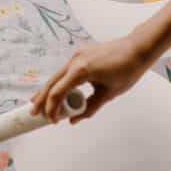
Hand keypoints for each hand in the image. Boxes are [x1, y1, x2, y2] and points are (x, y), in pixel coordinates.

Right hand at [31, 33, 155, 123]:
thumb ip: (89, 108)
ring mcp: (76, 55)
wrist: (137, 49)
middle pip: (51, 83)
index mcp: (81, 70)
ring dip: (47, 90)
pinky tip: (54, 90)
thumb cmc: (127, 71)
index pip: (58, 93)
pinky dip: (59, 82)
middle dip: (41, 99)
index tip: (53, 121)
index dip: (52, 109)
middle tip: (33, 113)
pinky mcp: (80, 54)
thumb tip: (73, 120)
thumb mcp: (108, 94)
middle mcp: (75, 60)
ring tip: (38, 103)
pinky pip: (65, 71)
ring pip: (56, 76)